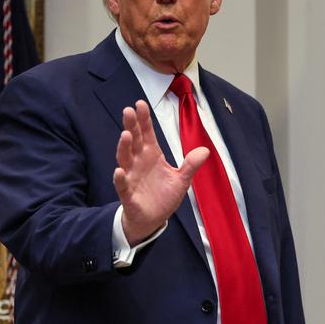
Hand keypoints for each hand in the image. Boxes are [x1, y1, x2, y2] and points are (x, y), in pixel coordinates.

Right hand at [112, 100, 209, 244]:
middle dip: (131, 126)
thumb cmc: (163, 196)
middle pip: (133, 141)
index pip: (147, 134)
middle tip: (128, 110)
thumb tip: (205, 150)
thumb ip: (190, 165)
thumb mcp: (181, 180)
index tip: (140, 103)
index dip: (144, 120)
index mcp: (151, 155)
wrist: (153, 219)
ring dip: (124, 147)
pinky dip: (120, 179)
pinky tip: (119, 171)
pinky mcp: (128, 194)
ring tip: (126, 135)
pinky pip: (122, 185)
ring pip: (125, 159)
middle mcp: (138, 163)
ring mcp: (131, 177)